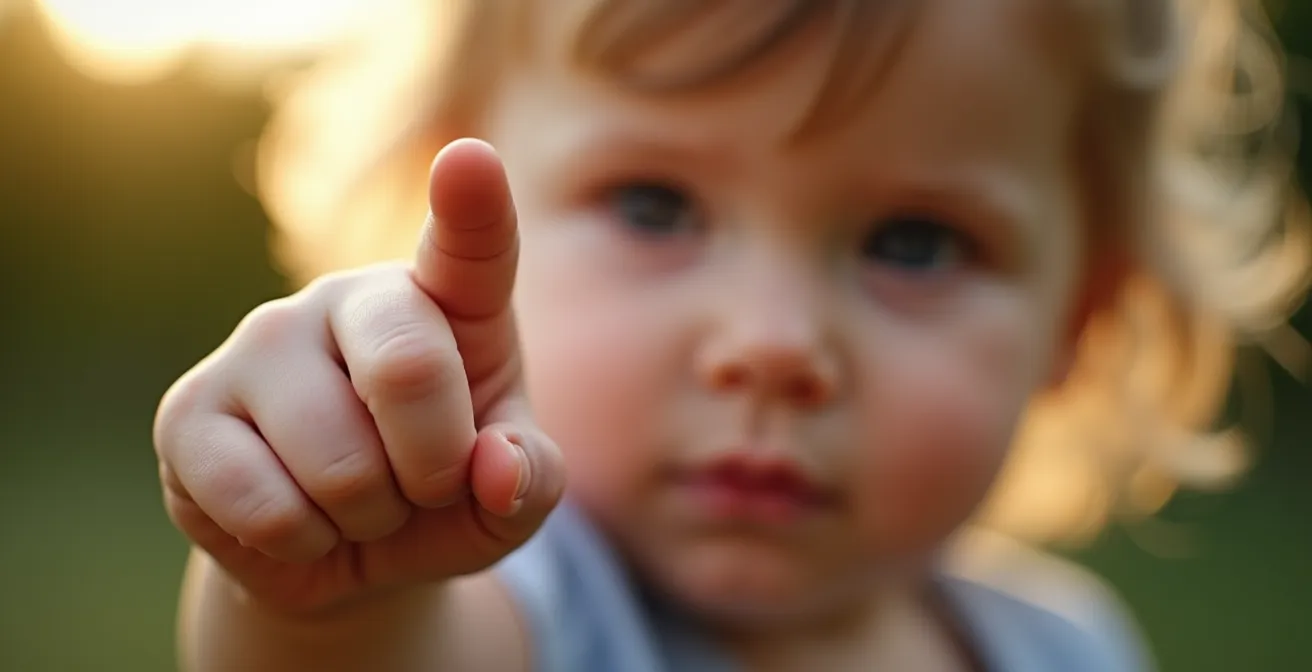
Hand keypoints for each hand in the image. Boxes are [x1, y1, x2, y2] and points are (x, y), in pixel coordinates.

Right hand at [154, 139, 564, 614]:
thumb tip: (495, 471)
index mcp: (444, 300)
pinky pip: (266, 506)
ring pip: (339, 464)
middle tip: (424, 485)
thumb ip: (531, 479)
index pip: (467, 246)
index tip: (473, 162)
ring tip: (356, 502)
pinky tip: (296, 518)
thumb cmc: (440, 496)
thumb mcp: (507, 497)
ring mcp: (259, 343)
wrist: (344, 551)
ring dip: (367, 517)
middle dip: (434, 467)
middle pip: (409, 369)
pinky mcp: (188, 411)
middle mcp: (347, 298)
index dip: (472, 205)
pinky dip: (302, 543)